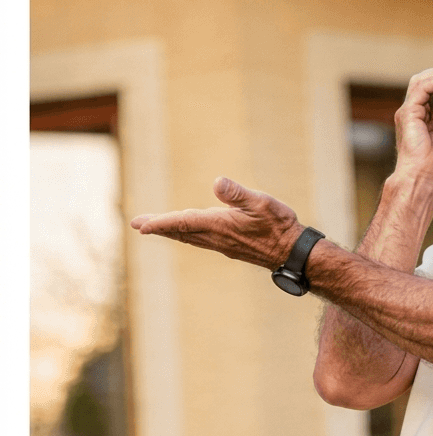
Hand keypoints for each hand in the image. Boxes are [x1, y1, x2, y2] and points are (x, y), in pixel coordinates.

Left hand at [131, 177, 303, 270]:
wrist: (292, 253)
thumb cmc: (280, 225)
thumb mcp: (262, 203)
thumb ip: (238, 194)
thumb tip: (217, 182)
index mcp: (220, 225)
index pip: (183, 223)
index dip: (161, 223)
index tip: (141, 225)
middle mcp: (216, 237)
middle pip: (180, 232)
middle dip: (158, 227)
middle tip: (138, 224)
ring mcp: (222, 244)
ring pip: (188, 237)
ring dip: (169, 232)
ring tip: (154, 228)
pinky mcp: (229, 246)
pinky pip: (199, 240)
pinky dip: (185, 235)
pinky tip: (186, 233)